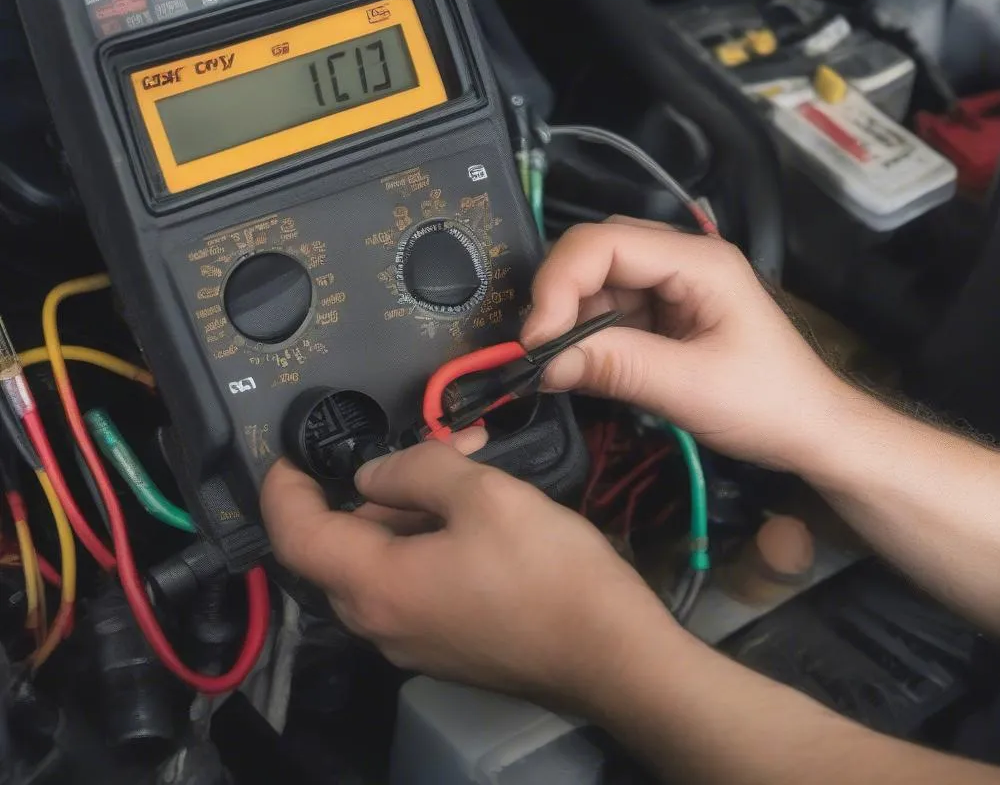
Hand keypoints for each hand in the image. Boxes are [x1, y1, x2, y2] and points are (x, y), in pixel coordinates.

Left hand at [261, 430, 670, 706]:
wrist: (615, 655)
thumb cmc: (547, 571)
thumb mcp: (483, 495)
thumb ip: (415, 471)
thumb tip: (371, 475)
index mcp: (376, 587)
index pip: (296, 537)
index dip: (283, 489)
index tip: (291, 452)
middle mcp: (380, 624)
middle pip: (345, 545)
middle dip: (379, 485)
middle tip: (431, 443)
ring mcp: (413, 641)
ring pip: (386, 560)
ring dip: (415, 506)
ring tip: (471, 464)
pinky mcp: (447, 645)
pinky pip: (415, 582)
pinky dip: (432, 537)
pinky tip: (481, 508)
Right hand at [522, 218, 851, 472]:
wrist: (813, 432)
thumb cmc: (767, 405)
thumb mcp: (689, 388)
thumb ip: (615, 366)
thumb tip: (540, 361)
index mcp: (699, 260)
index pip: (606, 243)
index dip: (559, 283)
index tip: (537, 340)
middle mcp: (682, 259)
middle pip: (596, 253)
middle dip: (560, 297)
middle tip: (539, 350)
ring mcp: (673, 284)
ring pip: (597, 282)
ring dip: (571, 320)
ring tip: (560, 364)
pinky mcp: (665, 312)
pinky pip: (610, 309)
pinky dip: (587, 335)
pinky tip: (582, 365)